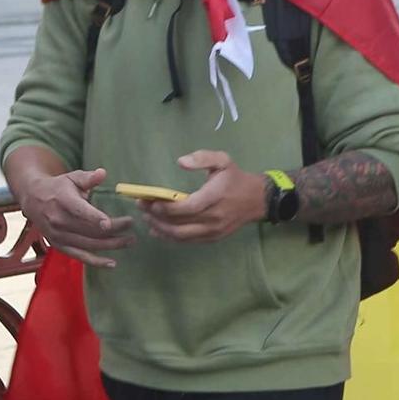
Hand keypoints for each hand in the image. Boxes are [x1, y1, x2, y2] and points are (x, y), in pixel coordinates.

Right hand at [15, 167, 133, 268]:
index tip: (109, 223)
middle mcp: (59, 220)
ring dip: (111, 245)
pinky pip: (79, 256)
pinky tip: (112, 264)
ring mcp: (58, 235)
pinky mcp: (59, 246)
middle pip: (89, 229)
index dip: (94, 218)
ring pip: (88, 244)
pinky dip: (96, 262)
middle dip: (113, 230)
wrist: (33, 199)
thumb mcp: (72, 177)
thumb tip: (102, 173)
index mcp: (63, 201)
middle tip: (131, 225)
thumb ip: (88, 178)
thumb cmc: (58, 187)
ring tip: (129, 241)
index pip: (79, 211)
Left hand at [145, 151, 266, 242]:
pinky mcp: (212, 238)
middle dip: (157, 217)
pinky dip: (170, 237)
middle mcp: (214, 218)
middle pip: (179, 224)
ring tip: (147, 218)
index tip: (150, 201)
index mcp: (215, 197)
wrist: (256, 200)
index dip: (166, 208)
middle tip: (142, 208)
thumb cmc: (235, 178)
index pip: (187, 207)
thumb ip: (202, 158)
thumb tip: (181, 162)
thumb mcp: (222, 160)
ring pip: (181, 236)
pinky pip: (187, 241)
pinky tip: (158, 230)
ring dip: (160, 229)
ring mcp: (213, 231)